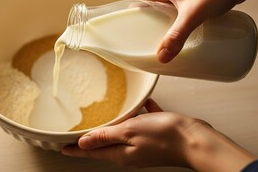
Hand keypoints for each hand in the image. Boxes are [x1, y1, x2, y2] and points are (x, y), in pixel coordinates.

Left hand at [62, 99, 255, 170]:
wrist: (195, 140)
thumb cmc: (164, 136)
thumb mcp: (128, 131)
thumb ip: (105, 137)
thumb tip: (82, 143)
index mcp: (120, 153)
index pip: (91, 152)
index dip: (75, 149)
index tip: (62, 147)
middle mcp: (130, 152)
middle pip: (105, 145)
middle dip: (91, 139)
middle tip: (78, 133)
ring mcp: (144, 145)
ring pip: (124, 133)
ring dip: (115, 126)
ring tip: (106, 116)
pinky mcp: (156, 136)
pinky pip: (143, 123)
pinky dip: (140, 115)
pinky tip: (142, 104)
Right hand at [132, 0, 257, 62]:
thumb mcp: (193, 15)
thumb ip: (177, 36)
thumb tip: (162, 56)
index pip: (138, 0)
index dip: (132, 15)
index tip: (131, 31)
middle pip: (151, 5)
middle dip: (149, 23)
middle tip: (149, 39)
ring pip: (166, 7)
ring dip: (165, 21)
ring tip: (165, 38)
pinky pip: (179, 8)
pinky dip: (178, 19)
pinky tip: (184, 30)